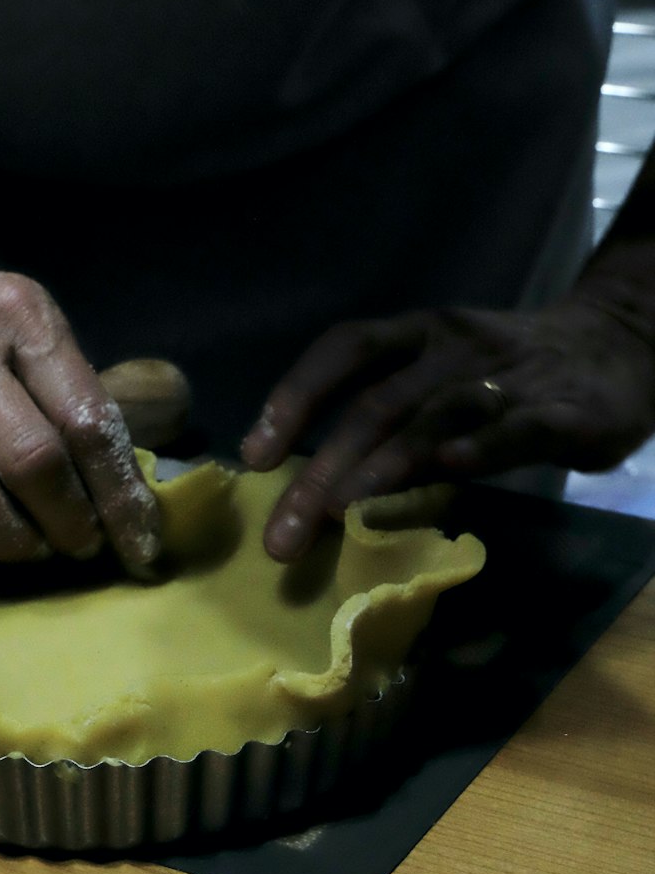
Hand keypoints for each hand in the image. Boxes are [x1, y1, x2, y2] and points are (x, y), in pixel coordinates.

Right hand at [0, 211, 159, 592]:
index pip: (86, 423)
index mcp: (19, 315)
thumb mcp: (23, 315)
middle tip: (81, 547)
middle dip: (71, 523)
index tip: (140, 545)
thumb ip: (67, 384)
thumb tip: (122, 482)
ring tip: (30, 552)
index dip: (121, 496)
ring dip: (10, 541)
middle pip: (32, 460)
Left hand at [242, 298, 654, 561]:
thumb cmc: (504, 375)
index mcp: (417, 334)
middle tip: (283, 539)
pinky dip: (484, 445)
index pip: (345, 350)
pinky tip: (452, 468)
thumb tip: (312, 493)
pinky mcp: (561, 411)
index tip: (255, 457)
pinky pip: (517, 427)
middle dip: (323, 471)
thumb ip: (383, 428)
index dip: (295, 396)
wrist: (618, 347)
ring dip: (384, 464)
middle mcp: (453, 347)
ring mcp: (507, 378)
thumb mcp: (435, 385)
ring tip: (342, 511)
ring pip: (436, 415)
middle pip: (376, 404)